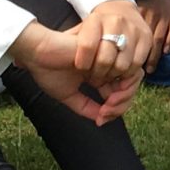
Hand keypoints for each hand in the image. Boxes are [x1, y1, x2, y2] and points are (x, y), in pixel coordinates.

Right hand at [8, 17, 142, 125]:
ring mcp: (109, 56)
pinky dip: (120, 85)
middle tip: (106, 113)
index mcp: (99, 74)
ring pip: (132, 77)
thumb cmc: (48, 71)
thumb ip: (86, 107)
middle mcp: (107, 65)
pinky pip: (127, 67)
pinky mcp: (108, 50)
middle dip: (122, 105)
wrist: (37, 53)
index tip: (102, 118)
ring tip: (107, 106)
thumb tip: (102, 120)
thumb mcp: (69, 96)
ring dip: (122, 97)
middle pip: (130, 86)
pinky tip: (107, 95)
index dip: (117, 108)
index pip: (120, 92)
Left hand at [70, 0, 152, 88]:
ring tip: (106, 77)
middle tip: (93, 79)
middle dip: (97, 75)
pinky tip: (119, 73)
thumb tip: (61, 62)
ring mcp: (134, 29)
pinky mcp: (147, 38)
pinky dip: (127, 75)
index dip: (82, 63)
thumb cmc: (96, 27)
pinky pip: (137, 65)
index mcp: (95, 19)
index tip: (80, 68)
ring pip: (122, 66)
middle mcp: (116, 22)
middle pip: (106, 60)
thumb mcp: (81, 30)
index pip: (87, 46)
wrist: (120, 10)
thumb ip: (73, 45)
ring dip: (113, 78)